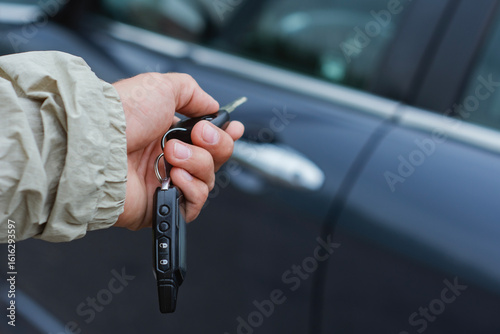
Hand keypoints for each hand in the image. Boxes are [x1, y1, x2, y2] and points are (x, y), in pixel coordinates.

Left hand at [112, 73, 243, 229]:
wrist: (99, 143)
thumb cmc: (124, 113)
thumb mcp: (162, 86)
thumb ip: (193, 93)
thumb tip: (212, 106)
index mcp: (170, 132)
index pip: (208, 139)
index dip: (225, 135)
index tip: (234, 129)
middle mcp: (169, 158)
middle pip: (215, 159)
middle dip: (216, 145)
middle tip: (198, 135)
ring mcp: (166, 182)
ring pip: (207, 180)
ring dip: (197, 162)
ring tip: (172, 154)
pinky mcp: (161, 205)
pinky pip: (194, 204)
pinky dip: (192, 188)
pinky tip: (176, 175)